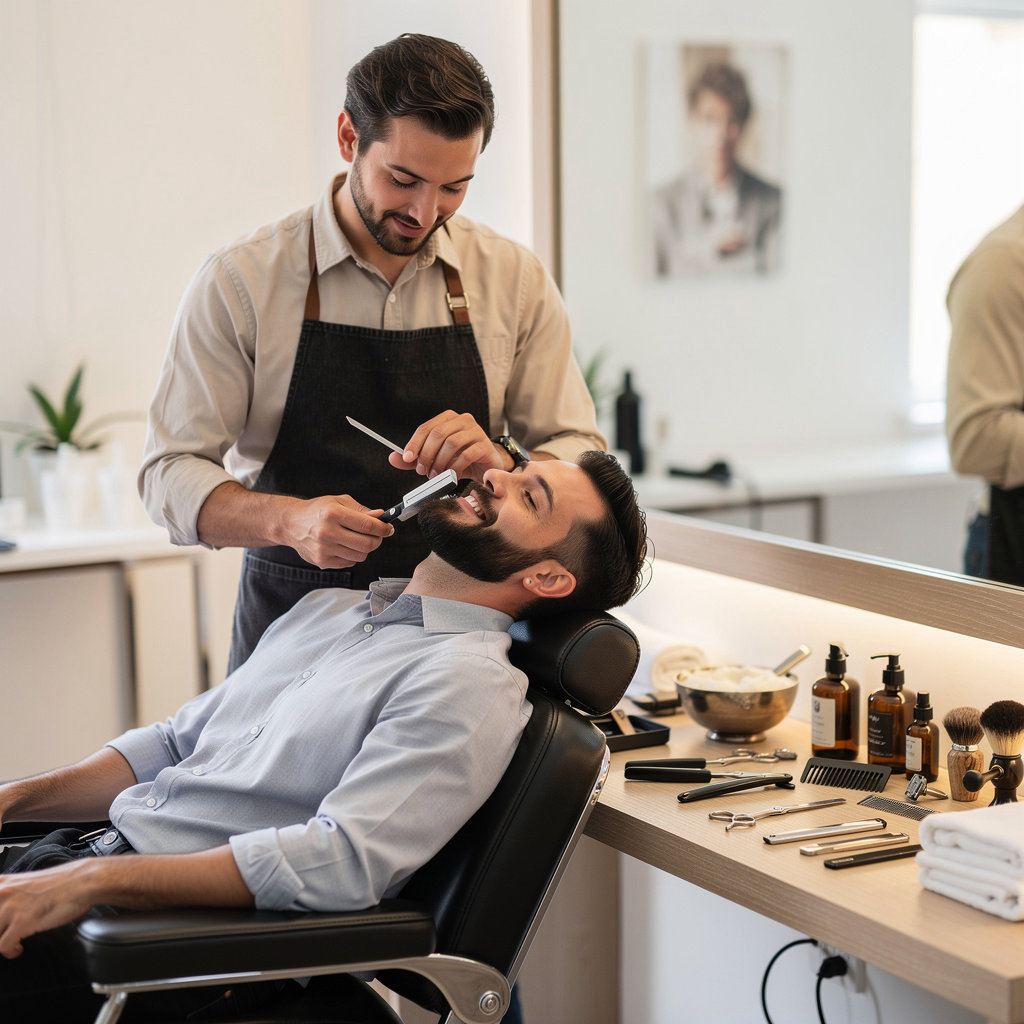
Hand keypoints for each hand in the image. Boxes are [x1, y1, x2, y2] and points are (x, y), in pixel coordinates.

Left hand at [0, 861, 91, 958]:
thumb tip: (3, 911)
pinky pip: (2, 947)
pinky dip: (10, 952)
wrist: (83, 882)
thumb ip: (10, 895)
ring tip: (12, 942)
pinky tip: (18, 948)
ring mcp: (11, 907)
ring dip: (2, 942)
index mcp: (2, 883)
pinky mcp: (22, 922)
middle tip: (7, 933)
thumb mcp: (27, 883)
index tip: (2, 925)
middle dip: (0, 930)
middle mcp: (3, 893)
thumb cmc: (63, 882)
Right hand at [284, 495, 393, 569]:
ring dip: (365, 549)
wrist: (291, 523)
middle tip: (377, 535)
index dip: (383, 528)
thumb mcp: (339, 502)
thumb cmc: (317, 511)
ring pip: (360, 556)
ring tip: (358, 539)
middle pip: (367, 544)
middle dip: (378, 540)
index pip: (368, 525)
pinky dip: (352, 555)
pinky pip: (349, 563)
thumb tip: (381, 516)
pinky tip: (345, 546)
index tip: (388, 528)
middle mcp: (327, 532)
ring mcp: (324, 549)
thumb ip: (361, 510)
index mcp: (332, 513)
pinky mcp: (322, 561)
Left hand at [388, 411, 507, 481]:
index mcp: (449, 419)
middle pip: (438, 434)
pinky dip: (455, 467)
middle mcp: (463, 420)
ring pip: (452, 443)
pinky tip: (452, 475)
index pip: (427, 427)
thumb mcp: (436, 458)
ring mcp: (476, 431)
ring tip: (436, 475)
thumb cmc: (461, 459)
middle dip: (427, 455)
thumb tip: (394, 458)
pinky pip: (467, 455)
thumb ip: (416, 458)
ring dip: (440, 462)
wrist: (487, 466)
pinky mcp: (485, 445)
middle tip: (423, 471)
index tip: (408, 458)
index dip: (415, 443)